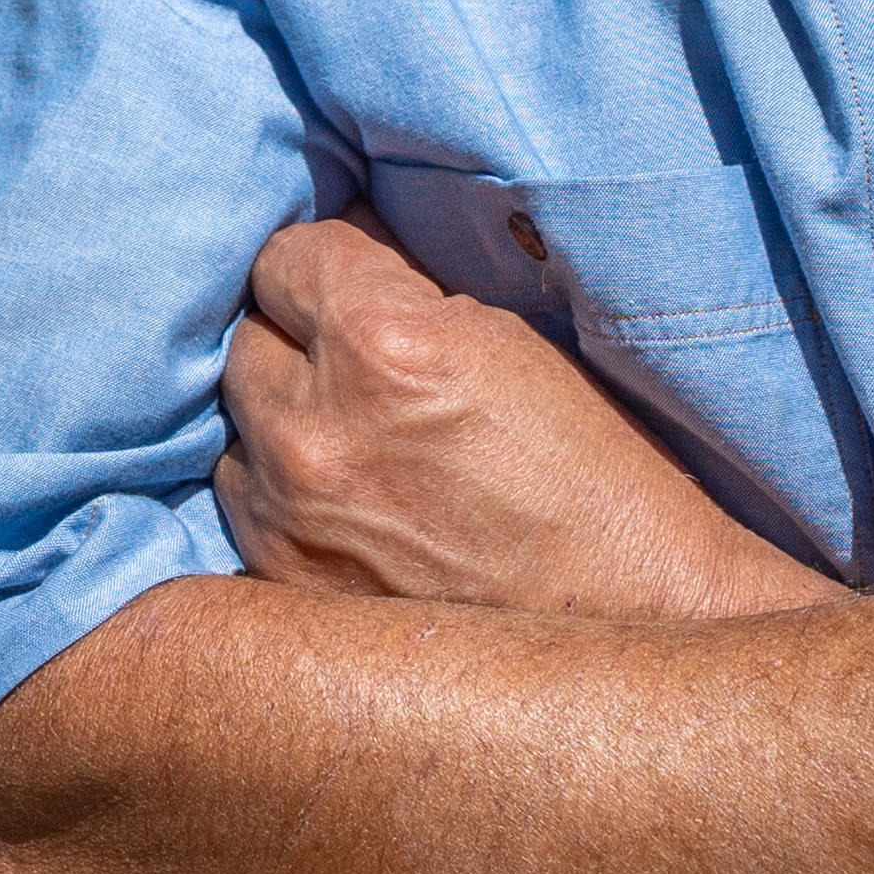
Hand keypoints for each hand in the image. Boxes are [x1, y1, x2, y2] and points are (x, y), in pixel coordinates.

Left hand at [215, 211, 842, 622]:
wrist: (636, 622)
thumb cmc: (599, 475)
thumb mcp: (512, 341)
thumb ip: (408, 292)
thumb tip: (346, 251)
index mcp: (381, 345)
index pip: (284, 255)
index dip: (325, 264)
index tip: (351, 280)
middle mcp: (314, 429)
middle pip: (249, 336)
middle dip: (299, 339)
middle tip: (360, 364)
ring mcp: (288, 516)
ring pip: (238, 423)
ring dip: (282, 419)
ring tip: (358, 441)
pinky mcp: (282, 583)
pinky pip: (244, 502)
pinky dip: (282, 493)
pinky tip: (348, 503)